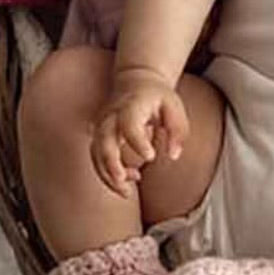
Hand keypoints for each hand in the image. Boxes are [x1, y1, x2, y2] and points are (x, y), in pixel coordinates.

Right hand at [90, 67, 188, 197]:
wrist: (136, 82)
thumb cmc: (157, 97)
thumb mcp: (174, 107)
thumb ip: (177, 131)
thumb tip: (173, 155)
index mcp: (131, 105)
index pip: (129, 124)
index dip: (137, 142)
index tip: (151, 157)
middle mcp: (111, 116)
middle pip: (103, 142)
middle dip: (111, 165)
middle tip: (125, 181)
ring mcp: (101, 127)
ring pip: (96, 154)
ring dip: (108, 175)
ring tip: (126, 192)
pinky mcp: (98, 137)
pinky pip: (97, 159)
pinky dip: (108, 174)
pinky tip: (128, 180)